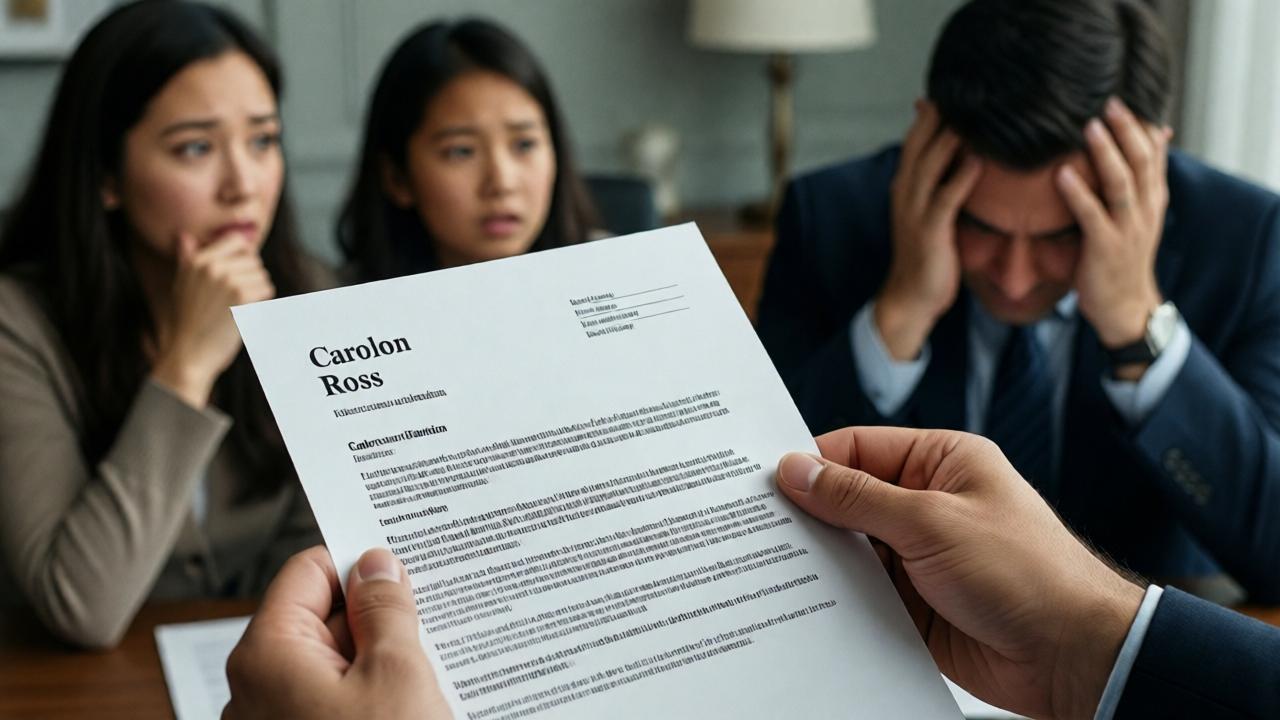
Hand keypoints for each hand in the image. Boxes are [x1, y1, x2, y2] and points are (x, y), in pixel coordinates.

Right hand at [150, 232, 274, 407]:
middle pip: (253, 259)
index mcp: (197, 260)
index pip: (236, 240)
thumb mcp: (181, 286)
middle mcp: (211, 265)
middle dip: (251, 278)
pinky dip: (261, 303)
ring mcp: (226, 279)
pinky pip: (266, 289)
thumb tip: (186, 236)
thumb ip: (186, 259)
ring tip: (236, 309)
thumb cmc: (188, 323)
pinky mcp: (241, 295)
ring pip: (262, 275)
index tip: (240, 275)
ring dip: (257, 292)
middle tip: (234, 301)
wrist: (190, 354)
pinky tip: (244, 314)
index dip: (245, 256)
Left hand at [223, 546, 450, 719]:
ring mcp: (275, 719)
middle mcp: (256, 688)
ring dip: (377, 661)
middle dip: (375, 617)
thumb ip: (385, 610)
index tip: (401, 566)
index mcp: (268, 655)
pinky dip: (369, 694)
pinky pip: (333, 698)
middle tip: (425, 624)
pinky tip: (408, 703)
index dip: (358, 563)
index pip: (308, 571)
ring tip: (421, 677)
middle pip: (321, 618)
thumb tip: (376, 566)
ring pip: (333, 663)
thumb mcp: (396, 673)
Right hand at [776, 427, 1143, 719]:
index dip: (811, 462)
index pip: (857, 449)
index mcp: (940, 462)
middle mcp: (926, 504)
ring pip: (848, 549)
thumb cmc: (1027, 572)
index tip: (763, 480)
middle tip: (754, 524)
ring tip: (767, 565)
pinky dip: (832, 596)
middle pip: (846, 499)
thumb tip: (798, 470)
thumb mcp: (932, 521)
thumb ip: (858, 497)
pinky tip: (801, 600)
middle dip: (807, 513)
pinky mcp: (911, 602)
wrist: (1072, 655)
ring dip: (818, 558)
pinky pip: (858, 592)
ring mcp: (917, 555)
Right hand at [877, 100, 983, 360]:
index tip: (959, 90)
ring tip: (977, 112)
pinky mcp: (931, 229)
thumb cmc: (927, 256)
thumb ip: (942, 185)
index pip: (917, 137)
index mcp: (904, 184)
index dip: (934, 112)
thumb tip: (968, 159)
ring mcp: (915, 209)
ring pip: (932, 162)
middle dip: (943, 114)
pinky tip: (980, 159)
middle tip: (971, 88)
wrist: (910, 297)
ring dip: (953, 136)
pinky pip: (947, 196)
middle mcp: (905, 191)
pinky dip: (962, 176)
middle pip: (921, 141)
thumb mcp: (930, 213)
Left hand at [1057, 98, 1170, 355]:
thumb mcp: (1137, 215)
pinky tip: (1062, 174)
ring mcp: (1127, 229)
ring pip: (1122, 183)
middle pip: (1142, 161)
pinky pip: (1092, 215)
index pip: (1154, 154)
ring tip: (1089, 126)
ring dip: (1105, 153)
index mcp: (1151, 200)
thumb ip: (1140, 179)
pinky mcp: (1105, 247)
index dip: (1142, 125)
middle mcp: (1144, 210)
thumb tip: (1153, 136)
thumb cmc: (1122, 257)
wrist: (1124, 307)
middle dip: (1126, 129)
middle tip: (1108, 100)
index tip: (1127, 96)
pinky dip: (1078, 193)